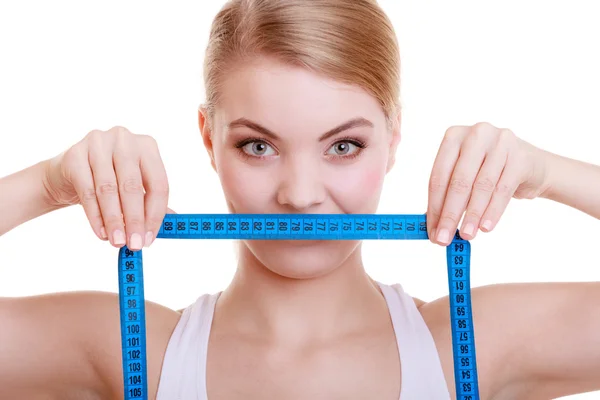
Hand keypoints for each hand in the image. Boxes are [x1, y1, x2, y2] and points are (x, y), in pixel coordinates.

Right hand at [44, 126, 172, 249]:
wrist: (68, 173)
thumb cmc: (109, 180)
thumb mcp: (133, 187)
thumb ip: (152, 203)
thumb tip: (175, 225)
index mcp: (147, 146)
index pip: (158, 183)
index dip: (155, 214)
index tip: (150, 238)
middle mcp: (124, 140)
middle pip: (132, 186)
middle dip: (134, 220)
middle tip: (135, 244)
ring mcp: (98, 143)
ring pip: (108, 189)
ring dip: (114, 220)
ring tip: (117, 241)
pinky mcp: (75, 154)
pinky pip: (87, 191)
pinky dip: (95, 216)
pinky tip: (101, 233)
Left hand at [426, 122, 549, 245]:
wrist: (532, 166)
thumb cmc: (490, 172)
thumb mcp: (465, 177)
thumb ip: (448, 197)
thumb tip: (434, 228)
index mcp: (453, 136)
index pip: (438, 176)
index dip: (434, 207)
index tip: (432, 231)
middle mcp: (476, 134)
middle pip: (458, 180)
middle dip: (450, 214)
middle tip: (444, 238)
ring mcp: (500, 142)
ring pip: (481, 185)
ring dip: (472, 215)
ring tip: (466, 235)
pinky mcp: (520, 156)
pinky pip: (503, 189)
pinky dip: (493, 211)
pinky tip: (486, 227)